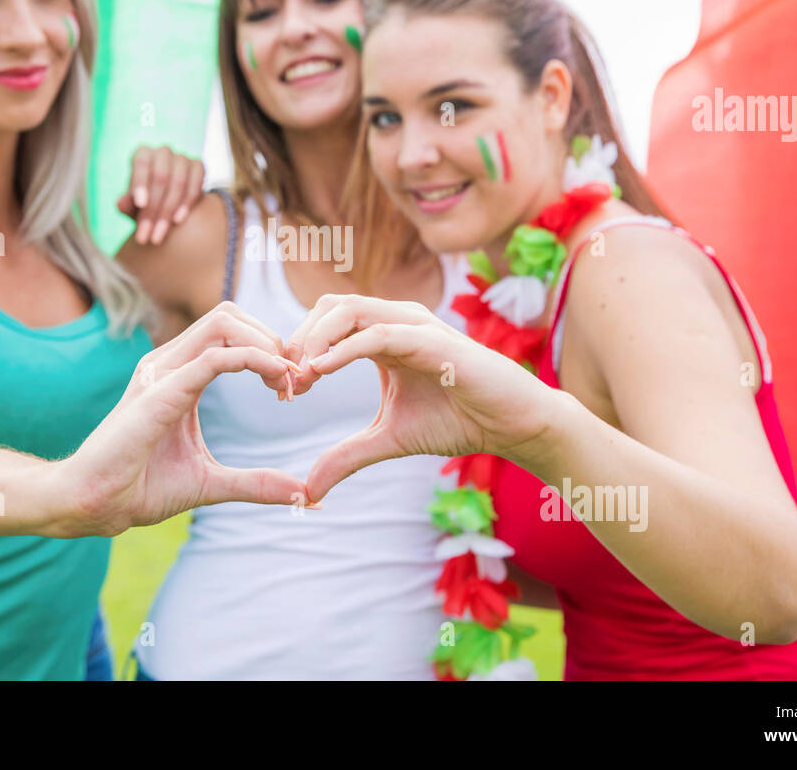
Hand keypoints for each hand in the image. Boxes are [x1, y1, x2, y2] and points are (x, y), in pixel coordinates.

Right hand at [57, 302, 307, 535]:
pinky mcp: (159, 392)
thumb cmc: (140, 487)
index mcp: (180, 374)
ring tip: (284, 380)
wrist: (94, 504)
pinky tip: (271, 379)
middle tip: (293, 380)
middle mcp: (169, 363)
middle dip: (272, 337)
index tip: (291, 388)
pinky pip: (212, 357)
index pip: (231, 332)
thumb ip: (256, 482)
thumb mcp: (212, 482)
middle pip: (230, 314)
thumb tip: (302, 495)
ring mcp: (162, 373)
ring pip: (223, 322)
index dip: (269, 349)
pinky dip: (250, 358)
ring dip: (265, 343)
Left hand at [116, 145, 204, 244]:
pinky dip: (186, 204)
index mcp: (143, 153)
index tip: (140, 205)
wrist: (170, 200)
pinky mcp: (198, 166)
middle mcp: (163, 152)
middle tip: (145, 235)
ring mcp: (182, 158)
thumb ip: (127, 204)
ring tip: (158, 235)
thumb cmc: (146, 200)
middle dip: (153, 209)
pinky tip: (177, 220)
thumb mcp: (134, 204)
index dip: (141, 183)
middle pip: (160, 178)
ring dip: (168, 212)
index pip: (141, 164)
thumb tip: (121, 204)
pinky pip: (195, 185)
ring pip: (178, 183)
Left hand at [288, 294, 564, 502]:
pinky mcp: (431, 339)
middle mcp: (394, 321)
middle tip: (286, 382)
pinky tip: (320, 370)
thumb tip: (309, 489)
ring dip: (315, 339)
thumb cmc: (457, 421)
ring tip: (299, 377)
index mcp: (381, 336)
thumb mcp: (388, 440)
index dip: (297, 350)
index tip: (284, 391)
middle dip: (298, 339)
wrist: (512, 424)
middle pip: (328, 307)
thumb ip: (348, 456)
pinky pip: (378, 333)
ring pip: (348, 310)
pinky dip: (344, 348)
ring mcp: (413, 324)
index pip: (325, 323)